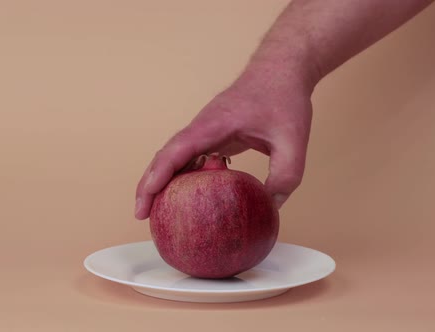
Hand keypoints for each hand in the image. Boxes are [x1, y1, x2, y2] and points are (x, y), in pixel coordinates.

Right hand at [134, 64, 314, 219]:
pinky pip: (191, 158)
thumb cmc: (284, 97)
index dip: (157, 177)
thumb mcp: (293, 140)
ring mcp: (205, 131)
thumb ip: (286, 175)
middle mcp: (202, 128)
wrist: (282, 69)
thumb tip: (270, 208)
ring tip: (158, 212)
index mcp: (213, 125)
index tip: (145, 202)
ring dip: (163, 182)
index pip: (176, 151)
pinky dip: (182, 177)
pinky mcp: (214, 136)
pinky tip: (187, 197)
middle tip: (141, 215)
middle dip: (149, 185)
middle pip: (164, 156)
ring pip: (174, 158)